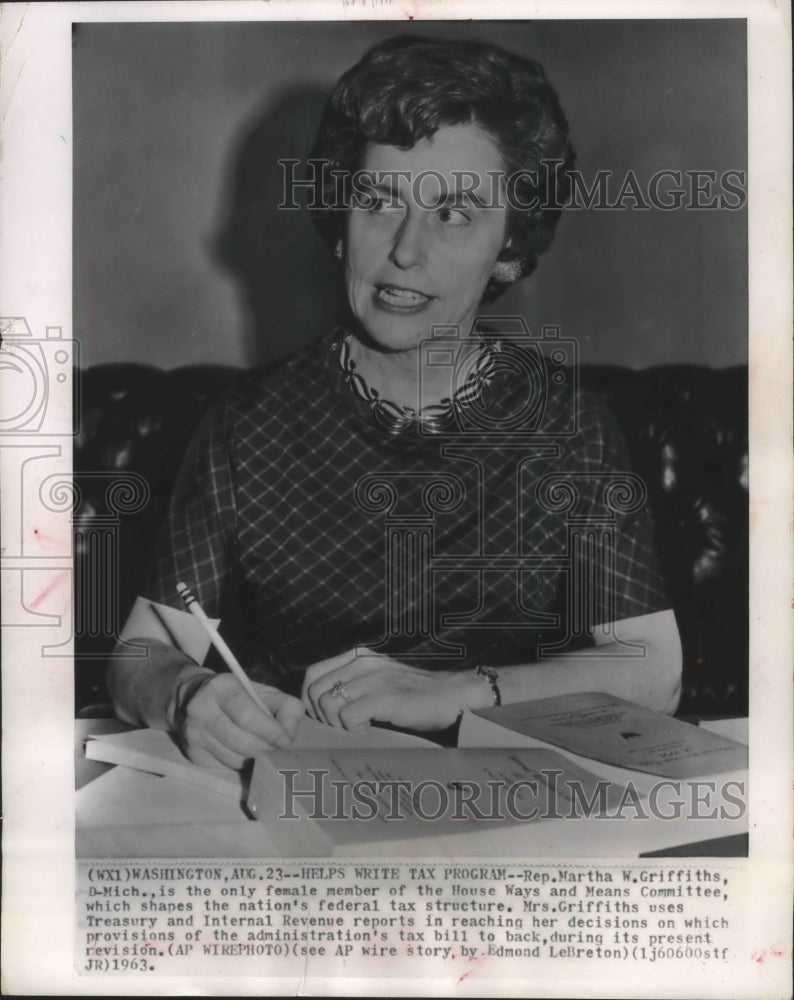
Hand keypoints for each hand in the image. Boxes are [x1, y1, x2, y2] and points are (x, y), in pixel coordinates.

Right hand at [176, 673, 304, 769]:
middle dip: (265, 750)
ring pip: (234, 758)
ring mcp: (194, 733)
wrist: (191, 696)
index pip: (248, 715)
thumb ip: (286, 708)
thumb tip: (288, 737)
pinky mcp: (192, 752)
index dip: (271, 732)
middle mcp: (201, 709)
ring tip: (263, 751)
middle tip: (279, 753)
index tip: (286, 742)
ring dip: (254, 760)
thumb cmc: (238, 695)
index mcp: (222, 687)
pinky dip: (241, 764)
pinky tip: (244, 754)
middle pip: (240, 741)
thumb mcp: (265, 692)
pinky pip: (224, 766)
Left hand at [301, 648, 484, 731]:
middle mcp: (363, 662)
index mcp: (358, 656)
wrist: (450, 696)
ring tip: (358, 726)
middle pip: (315, 692)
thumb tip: (316, 706)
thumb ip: (350, 684)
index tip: (327, 716)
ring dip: (338, 723)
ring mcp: (374, 678)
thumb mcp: (376, 679)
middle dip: (322, 715)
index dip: (310, 700)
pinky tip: (369, 728)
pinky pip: (349, 717)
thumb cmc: (411, 695)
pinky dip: (354, 728)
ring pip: (328, 704)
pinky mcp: (386, 697)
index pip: (312, 675)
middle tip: (343, 725)